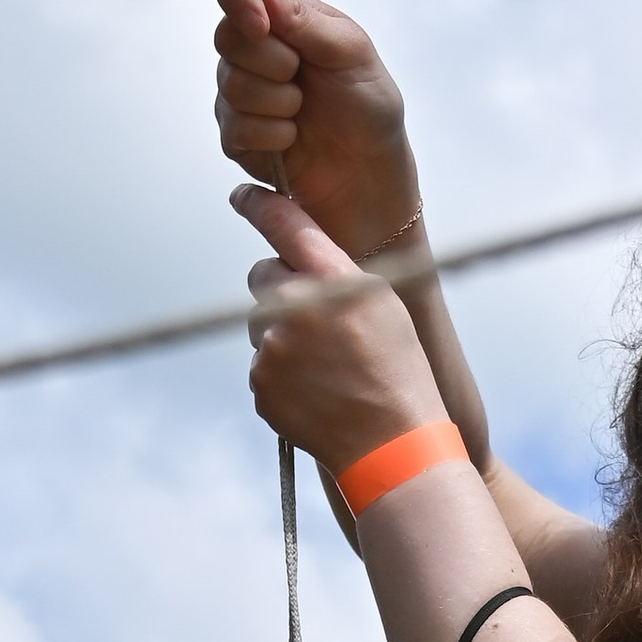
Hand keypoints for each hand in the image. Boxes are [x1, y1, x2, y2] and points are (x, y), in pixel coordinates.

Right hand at [214, 0, 425, 264]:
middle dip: (272, 61)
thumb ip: (298, 12)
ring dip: (277, 102)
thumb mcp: (349, 50)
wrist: (372, 177)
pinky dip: (272, 134)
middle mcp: (256, 47)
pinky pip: (234, 126)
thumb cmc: (369, 109)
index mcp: (284, 12)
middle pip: (226, 34)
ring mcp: (242, 91)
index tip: (260, 20)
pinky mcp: (237, 135)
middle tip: (305, 78)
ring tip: (305, 112)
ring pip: (229, 83)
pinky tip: (293, 139)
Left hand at [238, 184, 441, 484]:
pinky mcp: (260, 382)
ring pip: (259, 321)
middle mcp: (297, 305)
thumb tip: (292, 258)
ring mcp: (273, 346)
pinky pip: (259, 361)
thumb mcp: (381, 305)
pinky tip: (315, 390)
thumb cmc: (398, 371)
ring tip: (325, 366)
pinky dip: (280, 372)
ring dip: (281, 333)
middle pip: (262, 274)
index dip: (261, 205)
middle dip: (280, 288)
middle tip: (318, 321)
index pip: (286, 224)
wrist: (392, 445)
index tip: (244, 196)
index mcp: (335, 278)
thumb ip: (335, 273)